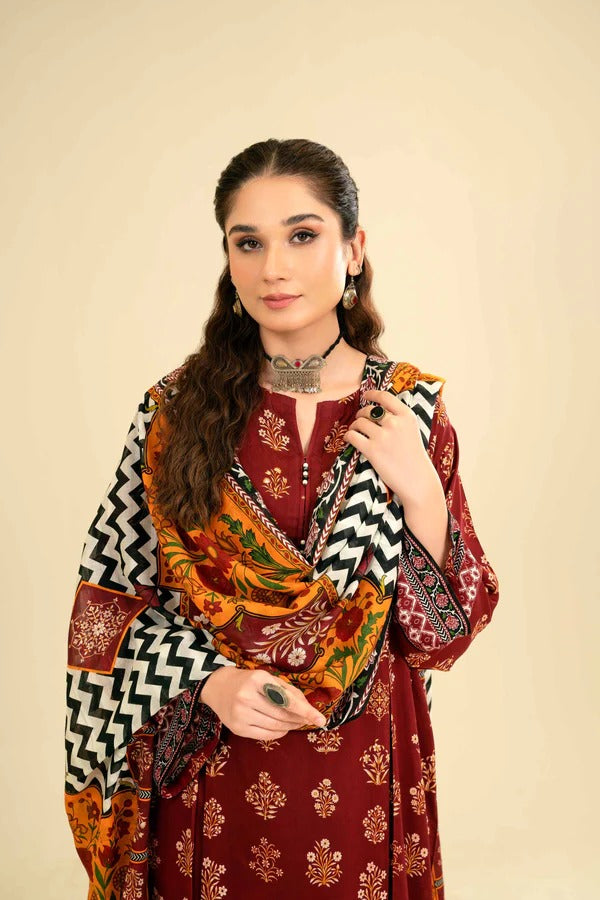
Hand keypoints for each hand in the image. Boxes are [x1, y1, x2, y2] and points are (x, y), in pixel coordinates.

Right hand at [200, 667, 327, 740]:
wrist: (218, 687)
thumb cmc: (248, 681)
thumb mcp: (266, 678)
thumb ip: (287, 690)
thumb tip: (307, 708)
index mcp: (257, 679)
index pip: (286, 699)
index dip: (305, 711)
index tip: (320, 719)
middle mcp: (247, 697)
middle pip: (282, 715)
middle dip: (299, 719)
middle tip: (308, 719)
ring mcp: (240, 714)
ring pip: (275, 726)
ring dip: (290, 726)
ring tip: (296, 722)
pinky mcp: (238, 729)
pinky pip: (265, 735)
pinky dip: (279, 733)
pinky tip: (283, 728)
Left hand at [344, 388, 440, 505]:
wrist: (417, 480)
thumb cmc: (414, 457)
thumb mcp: (412, 430)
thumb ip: (398, 419)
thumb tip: (377, 410)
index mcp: (406, 415)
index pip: (385, 397)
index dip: (372, 394)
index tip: (366, 396)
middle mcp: (394, 422)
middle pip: (369, 410)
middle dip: (361, 414)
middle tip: (360, 421)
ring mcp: (382, 436)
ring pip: (359, 422)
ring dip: (354, 426)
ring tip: (356, 432)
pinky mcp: (371, 450)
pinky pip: (352, 436)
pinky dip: (348, 436)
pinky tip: (350, 439)